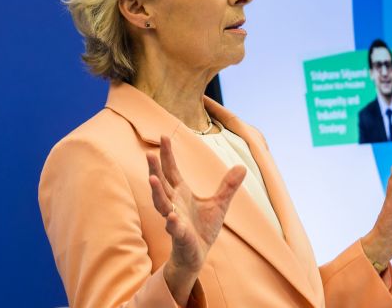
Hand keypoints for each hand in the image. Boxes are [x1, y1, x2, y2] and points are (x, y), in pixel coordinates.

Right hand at [147, 135, 245, 304]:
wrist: (197, 255)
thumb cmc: (202, 228)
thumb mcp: (219, 204)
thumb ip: (228, 186)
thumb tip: (242, 167)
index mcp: (180, 193)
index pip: (171, 170)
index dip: (167, 154)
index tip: (163, 136)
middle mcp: (173, 204)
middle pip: (161, 183)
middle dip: (155, 168)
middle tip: (149, 153)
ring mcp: (173, 219)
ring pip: (161, 204)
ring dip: (156, 192)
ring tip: (152, 178)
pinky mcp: (179, 235)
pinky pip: (174, 228)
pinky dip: (172, 223)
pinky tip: (171, 217)